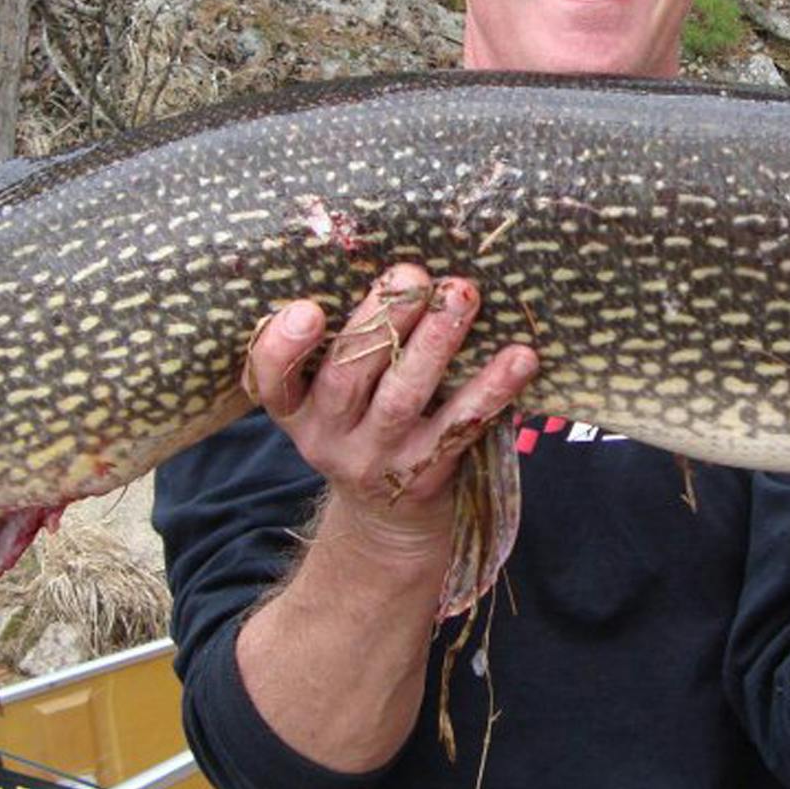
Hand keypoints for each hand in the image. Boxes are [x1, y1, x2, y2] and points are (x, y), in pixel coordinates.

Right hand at [244, 264, 537, 570]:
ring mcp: (377, 459)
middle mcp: (327, 436)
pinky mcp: (426, 474)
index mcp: (297, 407)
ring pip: (402, 397)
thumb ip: (348, 343)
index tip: (306, 309)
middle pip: (347, 375)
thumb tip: (399, 269)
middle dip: (380, 320)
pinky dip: (492, 388)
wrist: (390, 519)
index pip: (270, 380)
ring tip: (461, 296)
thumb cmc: (365, 424)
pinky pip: (460, 426)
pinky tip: (520, 357)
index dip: (282, 347)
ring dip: (434, 343)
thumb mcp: (336, 396)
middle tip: (411, 276)